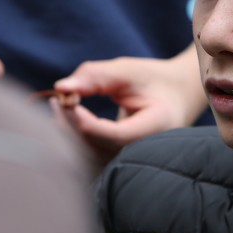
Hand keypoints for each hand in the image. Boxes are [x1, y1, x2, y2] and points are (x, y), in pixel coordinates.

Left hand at [51, 45, 207, 162]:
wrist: (174, 97)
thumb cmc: (152, 80)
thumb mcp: (128, 71)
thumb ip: (96, 76)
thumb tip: (60, 87)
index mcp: (157, 125)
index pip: (115, 135)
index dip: (85, 122)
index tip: (67, 100)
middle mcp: (145, 150)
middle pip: (98, 149)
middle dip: (71, 125)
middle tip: (58, 99)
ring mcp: (130, 159)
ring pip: (89, 157)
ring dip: (67, 132)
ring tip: (60, 104)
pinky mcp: (116, 161)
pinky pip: (88, 157)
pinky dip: (72, 138)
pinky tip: (66, 117)